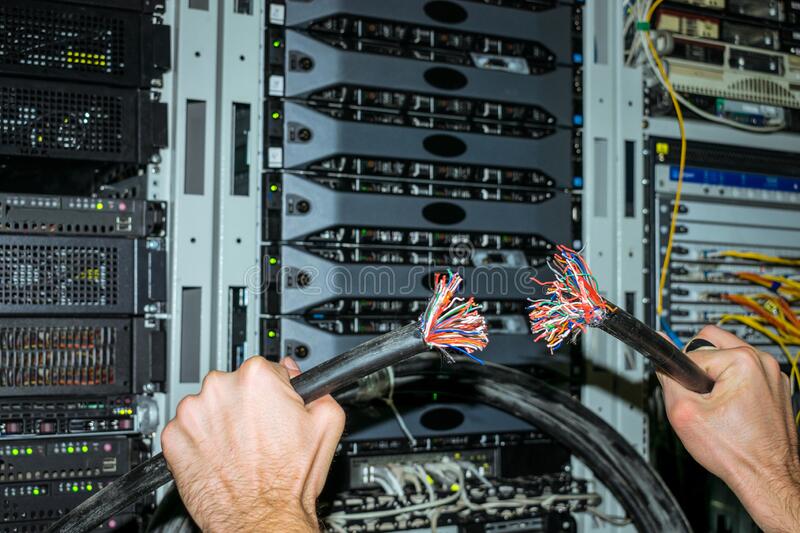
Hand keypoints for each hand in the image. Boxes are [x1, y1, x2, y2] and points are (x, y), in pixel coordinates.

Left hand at [161, 356, 345, 531]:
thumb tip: (297, 374)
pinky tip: (218, 457)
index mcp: (257, 377)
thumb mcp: (326, 422)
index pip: (264, 370)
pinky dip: (198, 441)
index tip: (272, 410)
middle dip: (244, 405)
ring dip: (219, 422)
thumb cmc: (289, 479)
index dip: (272, 393)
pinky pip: (186, 429)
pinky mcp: (173, 437)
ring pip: (208, 406)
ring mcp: (192, 413)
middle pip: (233, 385)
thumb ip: (316, 388)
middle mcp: (220, 387)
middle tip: (258, 434)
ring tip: (238, 449)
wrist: (261, 517)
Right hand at [659, 325, 799, 531]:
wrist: (767, 477)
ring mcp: (774, 375)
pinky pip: (745, 372)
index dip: (683, 378)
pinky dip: (733, 385)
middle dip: (699, 368)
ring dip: (716, 376)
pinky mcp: (778, 388)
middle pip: (712, 343)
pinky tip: (731, 411)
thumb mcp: (683, 413)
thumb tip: (660, 349)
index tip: (690, 398)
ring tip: (717, 406)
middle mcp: (763, 362)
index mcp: (743, 361)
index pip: (691, 352)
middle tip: (701, 398)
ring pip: (728, 357)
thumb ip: (668, 377)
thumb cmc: (735, 452)